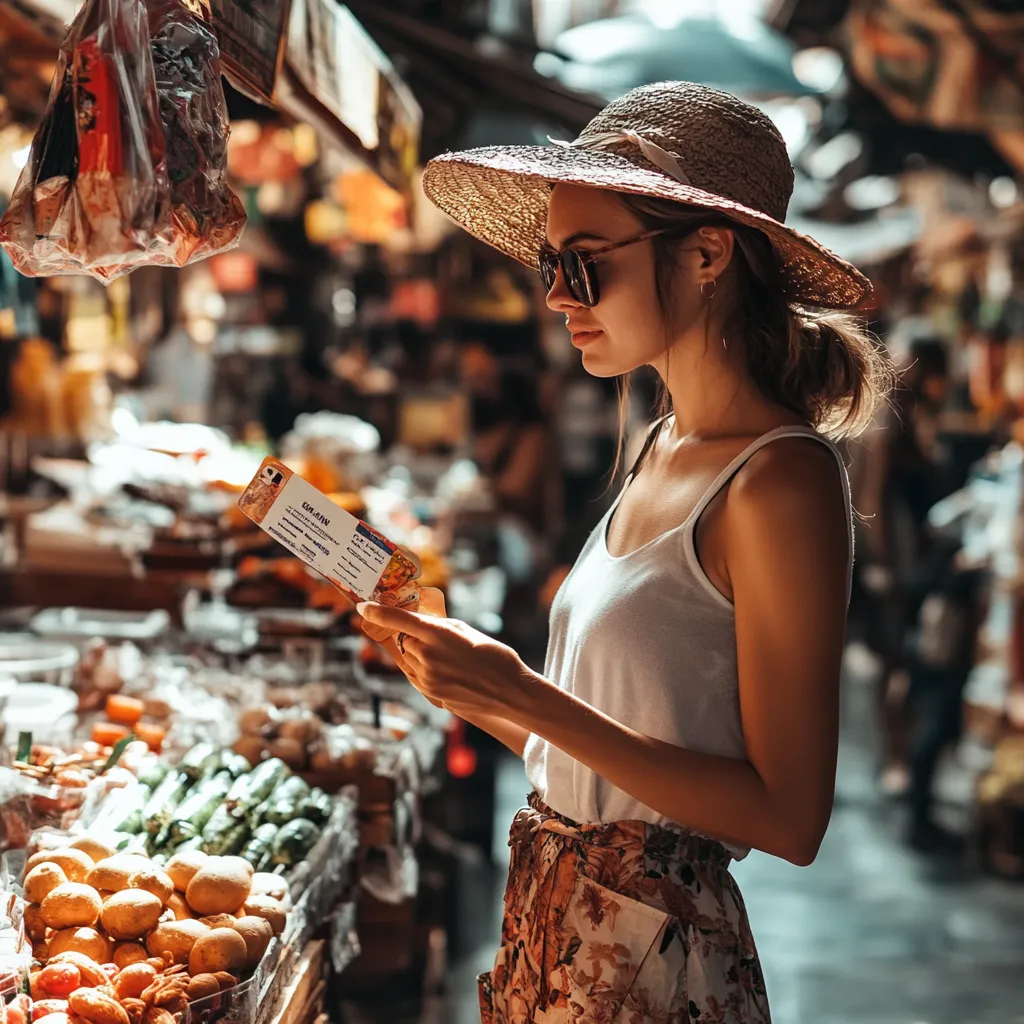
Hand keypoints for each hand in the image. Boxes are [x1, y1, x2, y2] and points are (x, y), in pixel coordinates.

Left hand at [354, 590, 536, 720]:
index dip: (377, 612)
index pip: (398, 619)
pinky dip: (419, 668)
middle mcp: (427, 656)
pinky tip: (438, 666)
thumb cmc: (495, 656)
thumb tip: (421, 622)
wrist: (510, 692)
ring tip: (438, 652)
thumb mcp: (466, 631)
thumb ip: (439, 626)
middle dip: (407, 634)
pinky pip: (414, 676)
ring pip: (407, 659)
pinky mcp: (431, 694)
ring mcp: (427, 678)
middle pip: (402, 640)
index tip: (363, 607)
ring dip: (414, 652)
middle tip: (420, 632)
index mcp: (437, 635)